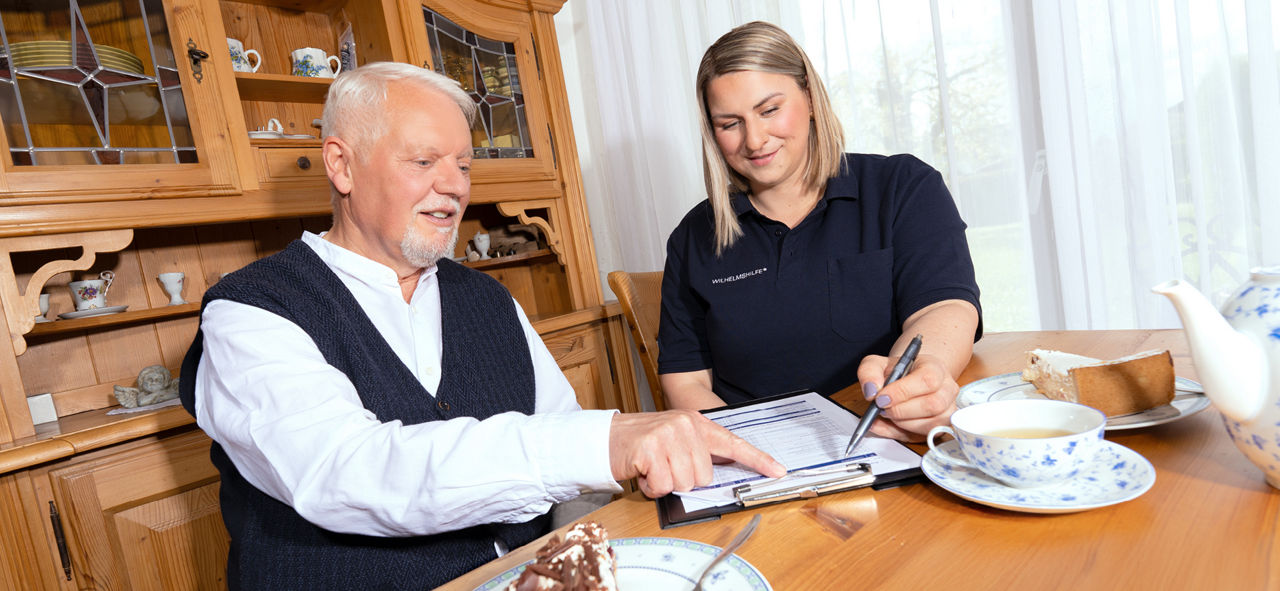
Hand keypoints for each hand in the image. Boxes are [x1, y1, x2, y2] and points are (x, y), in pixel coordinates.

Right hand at [608, 410, 785, 497]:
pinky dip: (651, 487)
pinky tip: (642, 472)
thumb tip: (717, 478)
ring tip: (652, 470)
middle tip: (665, 469)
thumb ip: (698, 453)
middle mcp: (685, 426)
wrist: (604, 438)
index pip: (733, 443)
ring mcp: (668, 436)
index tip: (778, 471)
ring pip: (685, 483)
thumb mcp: (675, 440)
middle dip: (684, 481)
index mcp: (696, 423)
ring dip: (666, 485)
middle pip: (705, 476)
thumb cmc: (642, 445)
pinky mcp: (650, 449)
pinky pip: (663, 486)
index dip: (758, 459)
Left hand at [856, 353, 957, 440]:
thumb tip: (872, 391)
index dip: (902, 392)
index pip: (927, 380)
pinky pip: (924, 437)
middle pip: (932, 405)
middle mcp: (947, 389)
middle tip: (882, 407)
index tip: (881, 398)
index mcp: (935, 368)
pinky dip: (901, 433)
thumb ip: (870, 372)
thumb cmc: (897, 372)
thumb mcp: (878, 364)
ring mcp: (948, 410)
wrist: (909, 378)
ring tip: (888, 413)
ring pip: (930, 424)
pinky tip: (889, 424)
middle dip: (900, 411)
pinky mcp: (941, 428)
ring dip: (902, 423)